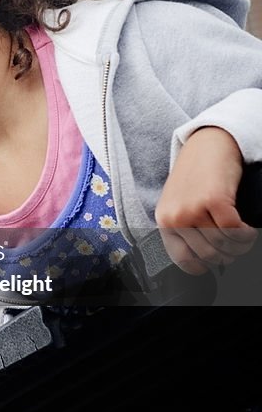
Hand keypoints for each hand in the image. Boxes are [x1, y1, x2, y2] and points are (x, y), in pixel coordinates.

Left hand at [156, 127, 257, 273]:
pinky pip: (234, 231)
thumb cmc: (195, 176)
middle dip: (227, 256)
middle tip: (236, 248)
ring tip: (243, 239)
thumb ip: (184, 228)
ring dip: (239, 246)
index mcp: (164, 221)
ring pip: (223, 245)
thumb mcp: (179, 204)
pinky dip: (246, 234)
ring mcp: (193, 209)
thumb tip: (202, 258)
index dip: (203, 266)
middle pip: (207, 254)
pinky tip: (248, 229)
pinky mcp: (213, 200)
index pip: (182, 259)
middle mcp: (175, 217)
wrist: (206, 145)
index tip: (215, 263)